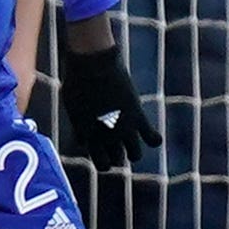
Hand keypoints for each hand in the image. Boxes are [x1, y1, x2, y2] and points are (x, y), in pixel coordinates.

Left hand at [55, 22, 159, 167]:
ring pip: (136, 155)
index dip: (104, 159)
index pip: (101, 163)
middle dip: (117, 154)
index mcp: (88, 136)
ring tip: (130, 136)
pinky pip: (154, 140)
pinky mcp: (138, 117)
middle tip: (116, 141)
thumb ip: (80, 128)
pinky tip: (150, 132)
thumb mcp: (74, 109)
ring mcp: (123, 129)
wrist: (92, 65)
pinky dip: (154, 139)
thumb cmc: (79, 82)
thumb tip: (82, 141)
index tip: (103, 148)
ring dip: (134, 150)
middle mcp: (106, 137)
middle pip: (117, 161)